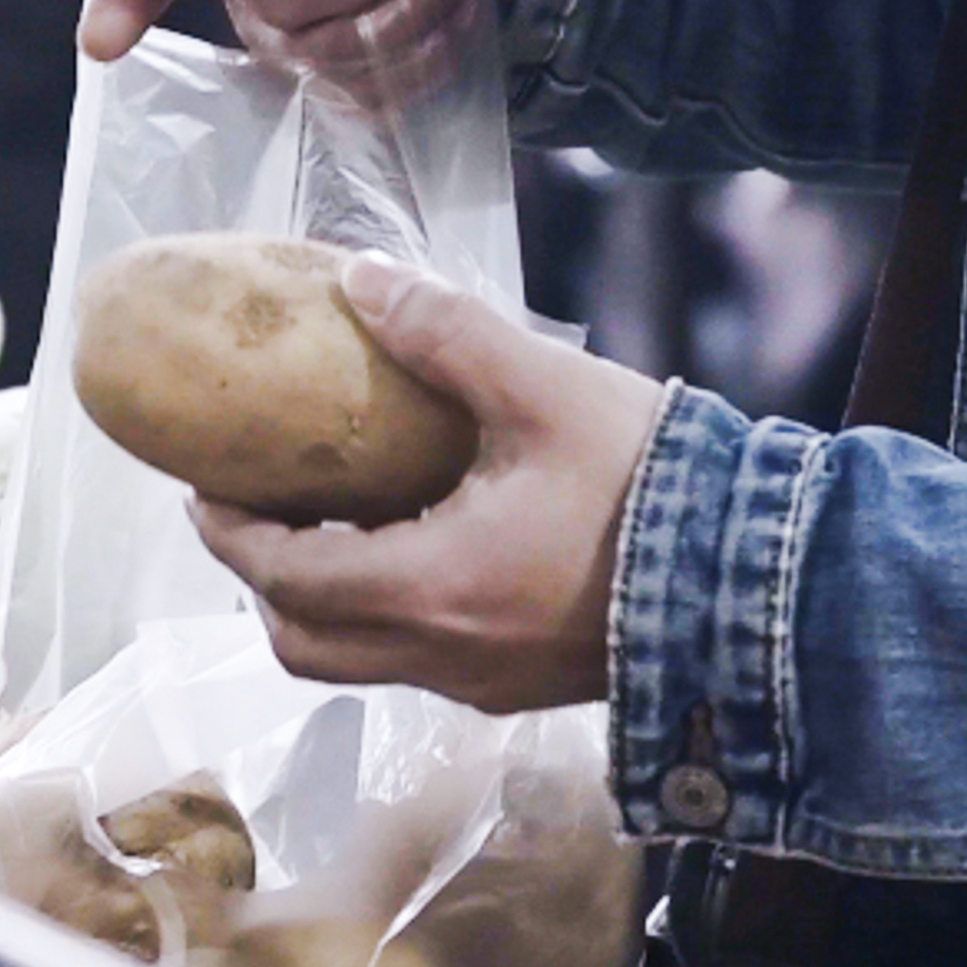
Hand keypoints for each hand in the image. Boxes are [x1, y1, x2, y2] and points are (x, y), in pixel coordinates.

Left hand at [188, 254, 670, 712]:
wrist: (761, 581)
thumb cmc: (650, 485)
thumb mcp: (544, 387)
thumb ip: (445, 333)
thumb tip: (360, 278)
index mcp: (428, 587)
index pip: (283, 574)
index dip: (228, 530)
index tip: (205, 483)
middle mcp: (441, 654)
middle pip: (302, 641)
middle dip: (263, 578)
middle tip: (258, 506)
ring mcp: (484, 683)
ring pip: (360, 659)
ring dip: (325, 600)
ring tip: (336, 516)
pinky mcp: (525, 688)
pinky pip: (419, 661)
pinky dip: (385, 613)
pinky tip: (419, 543)